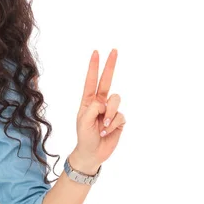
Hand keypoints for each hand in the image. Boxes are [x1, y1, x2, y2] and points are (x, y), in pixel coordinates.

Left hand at [72, 49, 125, 172]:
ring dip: (110, 114)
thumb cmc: (84, 136)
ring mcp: (111, 110)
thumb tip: (105, 102)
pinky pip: (120, 116)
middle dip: (110, 65)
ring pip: (116, 101)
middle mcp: (100, 103)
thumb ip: (93, 108)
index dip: (94, 67)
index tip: (96, 52)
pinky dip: (114, 124)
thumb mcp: (83, 121)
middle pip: (107, 81)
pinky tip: (108, 132)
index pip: (91, 80)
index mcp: (88, 101)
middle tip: (114, 50)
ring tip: (103, 126)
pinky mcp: (119, 120)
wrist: (92, 153)